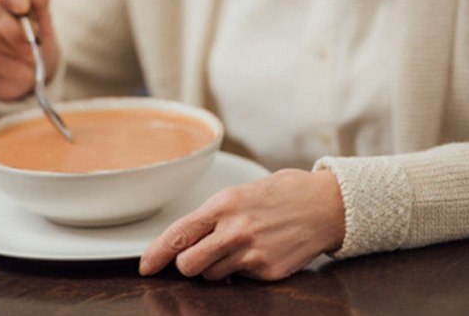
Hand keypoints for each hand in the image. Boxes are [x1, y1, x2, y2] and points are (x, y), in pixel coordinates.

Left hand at [139, 169, 344, 280]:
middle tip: (197, 256)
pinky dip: (242, 271)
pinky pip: (239, 280)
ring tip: (238, 247)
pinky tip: (258, 253)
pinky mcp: (267, 272)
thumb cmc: (283, 194)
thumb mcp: (241, 193)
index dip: (156, 254)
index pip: (177, 235)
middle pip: (187, 265)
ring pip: (211, 276)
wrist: (327, 205)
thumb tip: (187, 238)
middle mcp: (234, 231)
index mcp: (223, 205)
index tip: (146, 266)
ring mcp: (251, 254)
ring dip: (216, 267)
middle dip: (186, 264)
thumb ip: (213, 215)